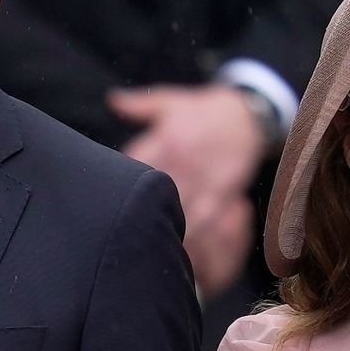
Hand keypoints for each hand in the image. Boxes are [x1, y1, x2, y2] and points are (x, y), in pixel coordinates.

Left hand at [109, 84, 267, 286]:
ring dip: (160, 227)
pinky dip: (191, 234)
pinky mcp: (222, 191)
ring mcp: (203, 177)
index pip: (134, 164)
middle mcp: (183, 159)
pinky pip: (205, 218)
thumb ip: (139, 105)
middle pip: (151, 192)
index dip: (117, 182)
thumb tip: (111, 100)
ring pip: (177, 208)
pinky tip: (177, 250)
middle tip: (115, 231)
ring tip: (141, 249)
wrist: (246, 115)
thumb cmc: (202, 109)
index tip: (103, 197)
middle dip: (134, 209)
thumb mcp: (171, 102)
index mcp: (165, 138)